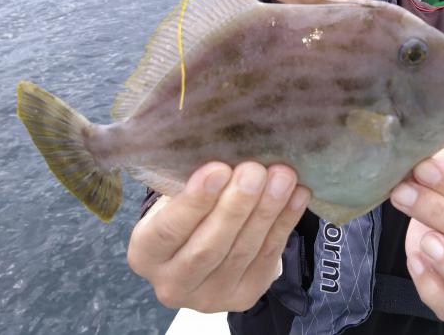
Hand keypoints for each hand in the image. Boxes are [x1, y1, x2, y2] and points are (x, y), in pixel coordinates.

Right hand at [127, 161, 310, 311]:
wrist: (208, 245)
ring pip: (243, 252)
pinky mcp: (244, 297)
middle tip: (255, 170)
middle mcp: (172, 283)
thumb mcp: (177, 195)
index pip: (167, 230)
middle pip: (208, 247)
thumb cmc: (190, 208)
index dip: (194, 201)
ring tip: (283, 177)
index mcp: (145, 253)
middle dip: (236, 205)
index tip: (218, 168)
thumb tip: (227, 146)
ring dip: (267, 211)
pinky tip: (297, 194)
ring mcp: (209, 297)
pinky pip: (268, 257)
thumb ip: (193, 181)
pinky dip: (285, 223)